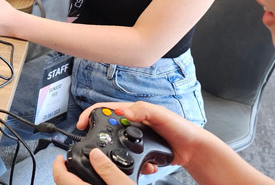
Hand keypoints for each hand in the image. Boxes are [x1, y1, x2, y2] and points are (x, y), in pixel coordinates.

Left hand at [52, 151, 132, 184]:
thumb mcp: (124, 184)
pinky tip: (88, 182)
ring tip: (77, 171)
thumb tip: (95, 153)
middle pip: (62, 183)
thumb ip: (108, 169)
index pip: (60, 176)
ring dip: (70, 180)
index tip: (59, 157)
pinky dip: (78, 184)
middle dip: (63, 172)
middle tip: (67, 163)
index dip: (57, 164)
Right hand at [73, 101, 207, 170]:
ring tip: (134, 159)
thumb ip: (144, 110)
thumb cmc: (180, 128)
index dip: (90, 114)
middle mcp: (131, 123)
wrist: (192, 149)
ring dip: (122, 156)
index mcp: (133, 111)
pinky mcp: (139, 152)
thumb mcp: (162, 114)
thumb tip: (126, 110)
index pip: (105, 109)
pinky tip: (147, 165)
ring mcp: (134, 139)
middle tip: (104, 149)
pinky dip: (135, 165)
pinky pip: (129, 160)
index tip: (82, 123)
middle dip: (104, 139)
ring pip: (117, 147)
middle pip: (107, 129)